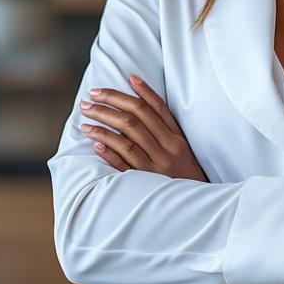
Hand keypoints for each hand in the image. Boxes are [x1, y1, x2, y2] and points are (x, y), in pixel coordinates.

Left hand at [78, 73, 207, 182]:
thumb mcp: (182, 148)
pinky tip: (95, 144)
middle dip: (110, 103)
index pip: (156, 108)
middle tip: (91, 96)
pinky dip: (110, 154)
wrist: (199, 207)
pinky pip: (124, 167)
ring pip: (126, 141)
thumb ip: (164, 128)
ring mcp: (155, 168)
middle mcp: (167, 149)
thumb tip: (139, 103)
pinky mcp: (145, 185)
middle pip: (135, 120)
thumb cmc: (186, 173)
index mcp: (176, 138)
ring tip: (84, 118)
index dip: (140, 90)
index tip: (126, 76)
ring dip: (102, 127)